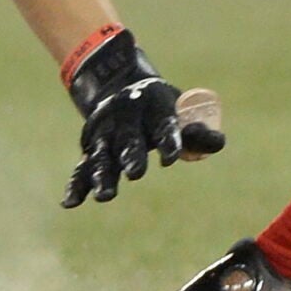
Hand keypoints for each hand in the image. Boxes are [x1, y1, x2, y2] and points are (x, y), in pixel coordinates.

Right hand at [62, 28, 223, 207]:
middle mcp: (125, 117)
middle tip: (136, 173)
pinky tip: (71, 202)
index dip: (168, 140)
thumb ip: (197, 131)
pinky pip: (81, 167)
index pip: (163, 124)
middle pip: (129, 139)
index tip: (171, 158)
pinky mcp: (89, 147)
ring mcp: (105, 133)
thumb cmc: (159, 108)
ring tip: (106, 196)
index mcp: (152, 105)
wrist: (121, 87)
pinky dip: (77, 184)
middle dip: (132, 156)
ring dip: (103, 176)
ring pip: (103, 156)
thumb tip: (219, 144)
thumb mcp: (178, 110)